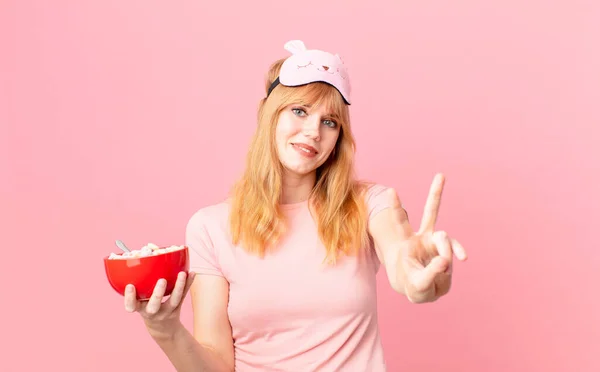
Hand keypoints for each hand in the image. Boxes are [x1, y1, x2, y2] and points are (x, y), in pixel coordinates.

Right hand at [124, 271, 195, 338]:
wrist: (163, 329)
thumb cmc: (147, 308)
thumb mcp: (139, 302)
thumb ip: (139, 286)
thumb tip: (139, 256)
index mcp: (140, 308)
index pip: (132, 306)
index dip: (130, 298)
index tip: (130, 286)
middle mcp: (152, 312)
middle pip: (154, 306)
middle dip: (158, 294)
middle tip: (162, 280)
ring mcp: (166, 311)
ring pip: (174, 300)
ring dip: (179, 286)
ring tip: (182, 273)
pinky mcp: (178, 307)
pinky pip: (184, 295)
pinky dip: (188, 283)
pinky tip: (192, 273)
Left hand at [394, 173, 466, 302]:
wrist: (421, 291)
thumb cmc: (412, 285)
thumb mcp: (416, 284)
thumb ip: (430, 274)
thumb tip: (446, 260)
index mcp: (406, 242)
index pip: (399, 221)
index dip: (396, 207)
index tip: (392, 191)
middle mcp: (422, 238)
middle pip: (431, 212)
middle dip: (436, 194)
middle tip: (441, 175)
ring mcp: (435, 244)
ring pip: (445, 236)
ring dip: (446, 250)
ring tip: (443, 264)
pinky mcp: (446, 252)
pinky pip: (454, 249)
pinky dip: (457, 253)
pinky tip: (462, 258)